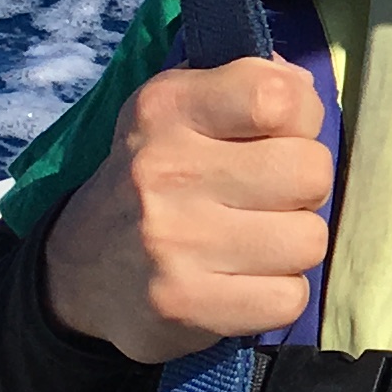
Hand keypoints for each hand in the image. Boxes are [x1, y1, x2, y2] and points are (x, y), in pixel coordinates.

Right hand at [43, 59, 334, 363]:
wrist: (80, 271)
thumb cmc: (161, 179)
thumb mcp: (184, 111)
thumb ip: (250, 85)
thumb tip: (305, 90)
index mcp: (166, 108)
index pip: (278, 97)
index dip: (301, 119)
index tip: (276, 137)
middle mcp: (163, 169)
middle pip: (310, 172)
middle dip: (303, 188)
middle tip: (264, 199)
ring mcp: (172, 241)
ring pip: (308, 240)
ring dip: (292, 247)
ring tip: (251, 243)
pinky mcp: (185, 305)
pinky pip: (288, 300)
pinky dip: (276, 297)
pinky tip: (240, 283)